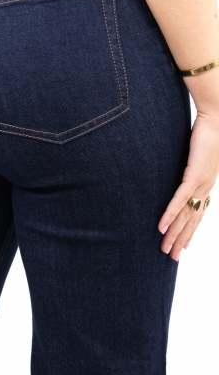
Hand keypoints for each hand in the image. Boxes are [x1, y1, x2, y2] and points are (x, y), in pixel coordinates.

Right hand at [158, 111, 218, 260]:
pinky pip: (179, 200)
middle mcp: (204, 188)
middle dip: (181, 240)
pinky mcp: (193, 176)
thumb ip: (186, 163)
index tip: (183, 246)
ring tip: (165, 249)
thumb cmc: (207, 130)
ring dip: (174, 234)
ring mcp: (200, 184)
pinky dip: (170, 216)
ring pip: (185, 216)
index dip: (190, 231)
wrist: (218, 117)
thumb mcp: (195, 152)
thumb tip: (177, 166)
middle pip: (192, 220)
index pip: (197, 213)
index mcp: (205, 183)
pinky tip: (161, 228)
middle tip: (172, 257)